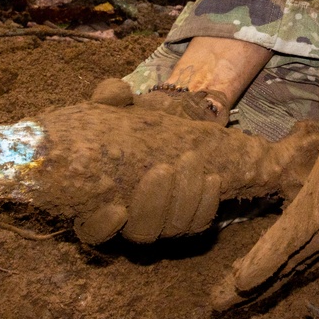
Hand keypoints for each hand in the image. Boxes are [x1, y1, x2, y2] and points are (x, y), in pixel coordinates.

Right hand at [0, 95, 318, 244]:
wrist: (207, 134)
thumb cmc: (147, 124)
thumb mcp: (128, 108)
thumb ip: (115, 100)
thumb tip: (112, 88)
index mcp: (109, 197)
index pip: (95, 225)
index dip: (100, 223)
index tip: (109, 207)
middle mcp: (137, 216)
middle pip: (144, 229)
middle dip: (159, 204)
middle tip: (174, 171)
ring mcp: (172, 219)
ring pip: (179, 230)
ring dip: (191, 204)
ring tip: (203, 173)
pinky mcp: (206, 214)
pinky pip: (206, 222)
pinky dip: (215, 204)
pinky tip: (223, 180)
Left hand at [211, 38, 318, 310]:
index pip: (286, 238)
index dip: (261, 260)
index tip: (237, 282)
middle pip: (281, 263)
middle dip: (248, 285)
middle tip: (214, 307)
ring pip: (292, 265)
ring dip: (262, 283)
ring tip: (226, 304)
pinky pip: (303, 260)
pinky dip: (281, 273)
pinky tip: (261, 284)